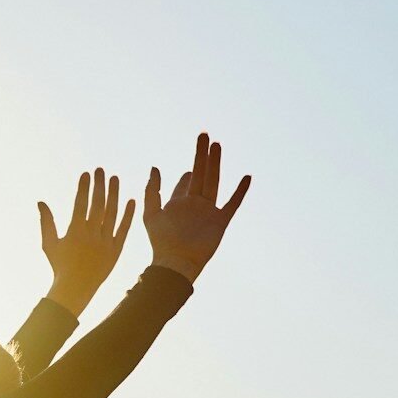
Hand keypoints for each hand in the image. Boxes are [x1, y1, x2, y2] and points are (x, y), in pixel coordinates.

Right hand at [38, 167, 135, 316]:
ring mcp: (105, 242)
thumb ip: (46, 222)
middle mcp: (92, 235)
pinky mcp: (116, 250)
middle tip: (101, 170)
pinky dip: (128, 215)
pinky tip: (131, 201)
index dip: (84, 188)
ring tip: (115, 179)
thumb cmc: (59, 266)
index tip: (86, 174)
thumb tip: (41, 202)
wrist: (76, 288)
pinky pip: (124, 229)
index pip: (81, 204)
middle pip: (98, 204)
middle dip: (99, 185)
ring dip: (114, 195)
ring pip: (112, 213)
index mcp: (75, 232)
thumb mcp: (49, 244)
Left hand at [143, 132, 250, 282]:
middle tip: (204, 136)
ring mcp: (208, 212)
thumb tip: (155, 167)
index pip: (184, 183)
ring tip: (217, 144)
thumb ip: (152, 191)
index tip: (191, 164)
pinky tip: (246, 177)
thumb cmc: (160, 242)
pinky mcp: (220, 221)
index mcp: (178, 204)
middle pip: (201, 174)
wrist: (176, 262)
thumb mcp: (151, 214)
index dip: (188, 172)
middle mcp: (194, 205)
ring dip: (215, 162)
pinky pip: (232, 203)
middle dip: (201, 155)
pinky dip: (240, 191)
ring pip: (214, 181)